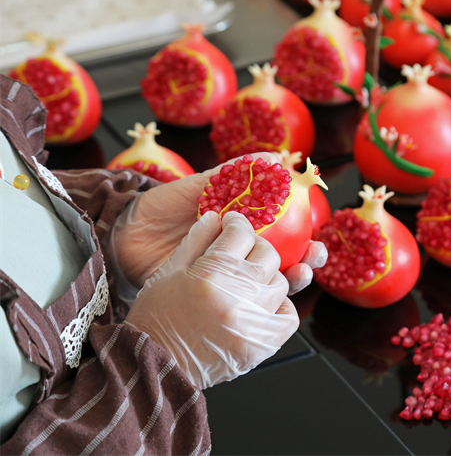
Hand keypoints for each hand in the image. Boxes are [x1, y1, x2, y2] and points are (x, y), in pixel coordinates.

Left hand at [111, 152, 326, 292]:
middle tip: (313, 257)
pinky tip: (266, 296)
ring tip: (297, 275)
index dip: (306, 236)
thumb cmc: (161, 205)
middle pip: (284, 261)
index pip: (285, 232)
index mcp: (243, 227)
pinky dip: (257, 301)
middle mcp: (240, 253)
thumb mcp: (198, 186)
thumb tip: (272, 157)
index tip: (317, 234)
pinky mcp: (212, 294)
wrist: (124, 234)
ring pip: (267, 284)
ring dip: (289, 282)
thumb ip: (233, 174)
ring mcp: (227, 276)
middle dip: (307, 262)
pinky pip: (238, 300)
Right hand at [125, 212, 298, 388]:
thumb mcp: (168, 272)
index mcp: (212, 274)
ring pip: (280, 282)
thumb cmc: (156, 318)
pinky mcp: (263, 344)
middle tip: (244, 251)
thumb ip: (195, 241)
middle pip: (267, 254)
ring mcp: (254, 321)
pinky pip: (289, 315)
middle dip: (256, 246)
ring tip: (250, 280)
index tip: (234, 225)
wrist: (154, 366)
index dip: (238, 224)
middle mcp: (238, 295)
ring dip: (267, 276)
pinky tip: (265, 303)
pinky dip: (281, 306)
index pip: (240, 233)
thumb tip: (216, 217)